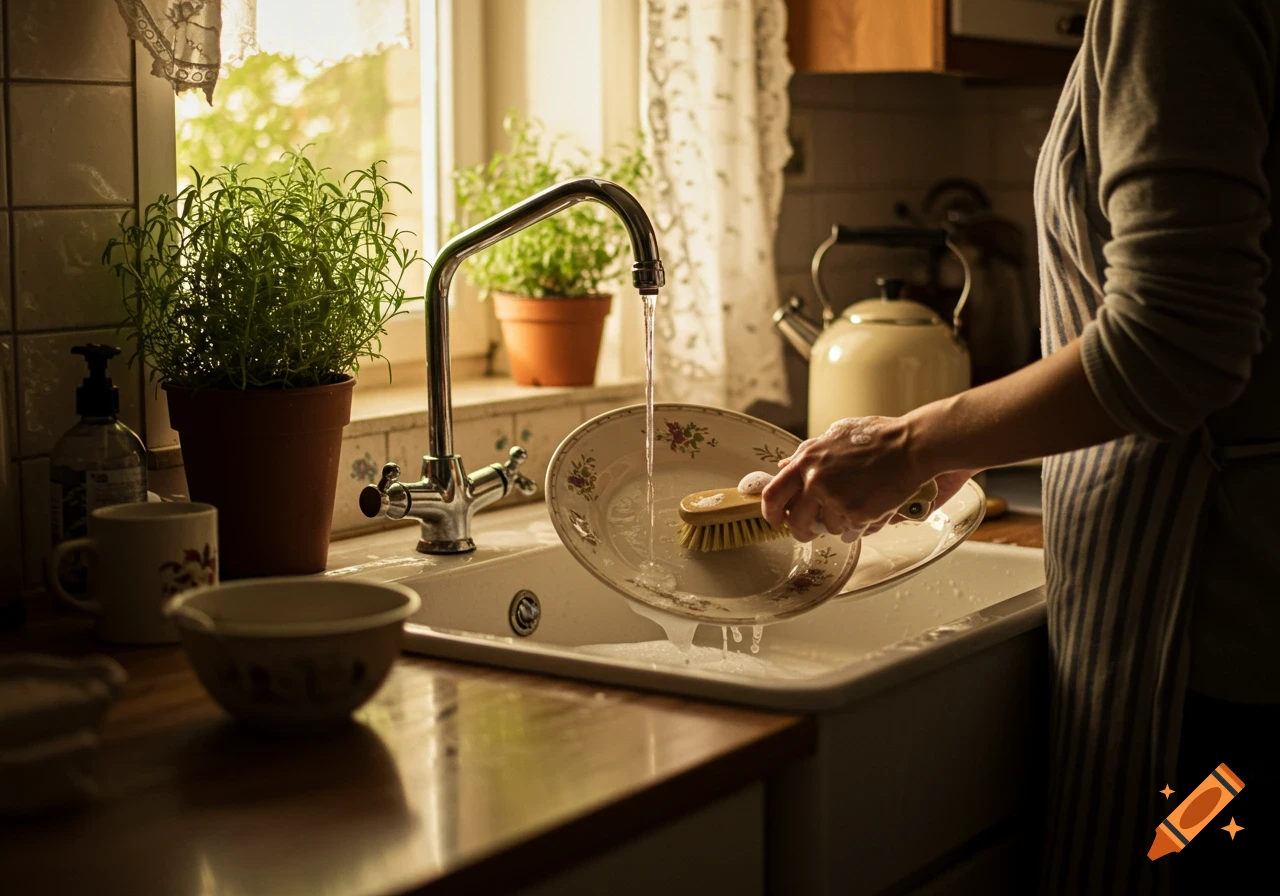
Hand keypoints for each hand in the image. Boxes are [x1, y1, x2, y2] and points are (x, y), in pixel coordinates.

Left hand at [761, 416, 963, 542]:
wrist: (910, 446)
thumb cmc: (878, 438)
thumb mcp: (834, 435)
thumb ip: (808, 452)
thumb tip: (785, 465)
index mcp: (806, 460)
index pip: (773, 493)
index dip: (770, 512)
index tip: (775, 519)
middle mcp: (816, 480)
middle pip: (795, 521)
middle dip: (801, 531)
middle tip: (810, 531)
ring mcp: (834, 497)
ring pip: (825, 528)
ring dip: (837, 524)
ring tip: (855, 507)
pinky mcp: (855, 513)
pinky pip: (848, 531)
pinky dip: (858, 526)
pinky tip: (870, 510)